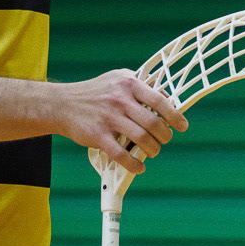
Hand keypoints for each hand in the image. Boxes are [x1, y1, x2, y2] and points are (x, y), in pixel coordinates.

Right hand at [52, 69, 186, 173]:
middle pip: (153, 123)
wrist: (62, 104)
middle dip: (164, 136)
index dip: (175, 115)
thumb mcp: (117, 79)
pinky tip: (139, 166)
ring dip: (152, 150)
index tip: (182, 125)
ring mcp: (109, 118)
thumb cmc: (93, 92)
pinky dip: (134, 164)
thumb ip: (140, 85)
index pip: (160, 100)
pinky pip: (121, 154)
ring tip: (152, 152)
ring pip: (141, 139)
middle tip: (164, 140)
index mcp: (128, 84)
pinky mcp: (98, 135)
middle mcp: (120, 99)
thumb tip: (165, 95)